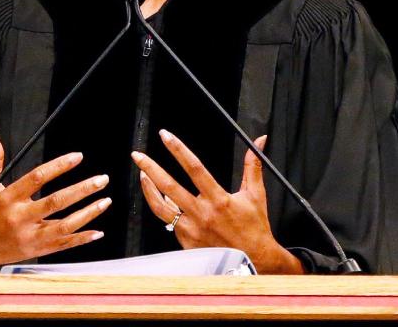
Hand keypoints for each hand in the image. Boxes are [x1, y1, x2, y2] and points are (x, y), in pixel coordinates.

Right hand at [0, 125, 111, 272]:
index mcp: (7, 198)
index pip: (37, 178)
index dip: (59, 166)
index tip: (77, 157)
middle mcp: (19, 218)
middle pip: (56, 202)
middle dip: (82, 190)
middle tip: (101, 179)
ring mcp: (29, 236)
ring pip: (64, 225)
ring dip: (87, 213)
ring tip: (105, 201)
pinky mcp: (36, 250)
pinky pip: (63, 245)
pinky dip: (82, 239)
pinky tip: (98, 231)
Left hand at [131, 129, 304, 274]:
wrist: (255, 261)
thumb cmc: (254, 227)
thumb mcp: (255, 194)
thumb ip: (252, 166)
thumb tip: (259, 141)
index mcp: (219, 199)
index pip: (194, 168)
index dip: (178, 150)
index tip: (165, 136)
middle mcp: (202, 214)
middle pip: (169, 186)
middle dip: (150, 168)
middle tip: (137, 155)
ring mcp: (192, 229)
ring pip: (161, 207)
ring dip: (149, 190)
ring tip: (141, 175)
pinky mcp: (186, 242)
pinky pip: (170, 222)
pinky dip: (165, 208)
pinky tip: (161, 198)